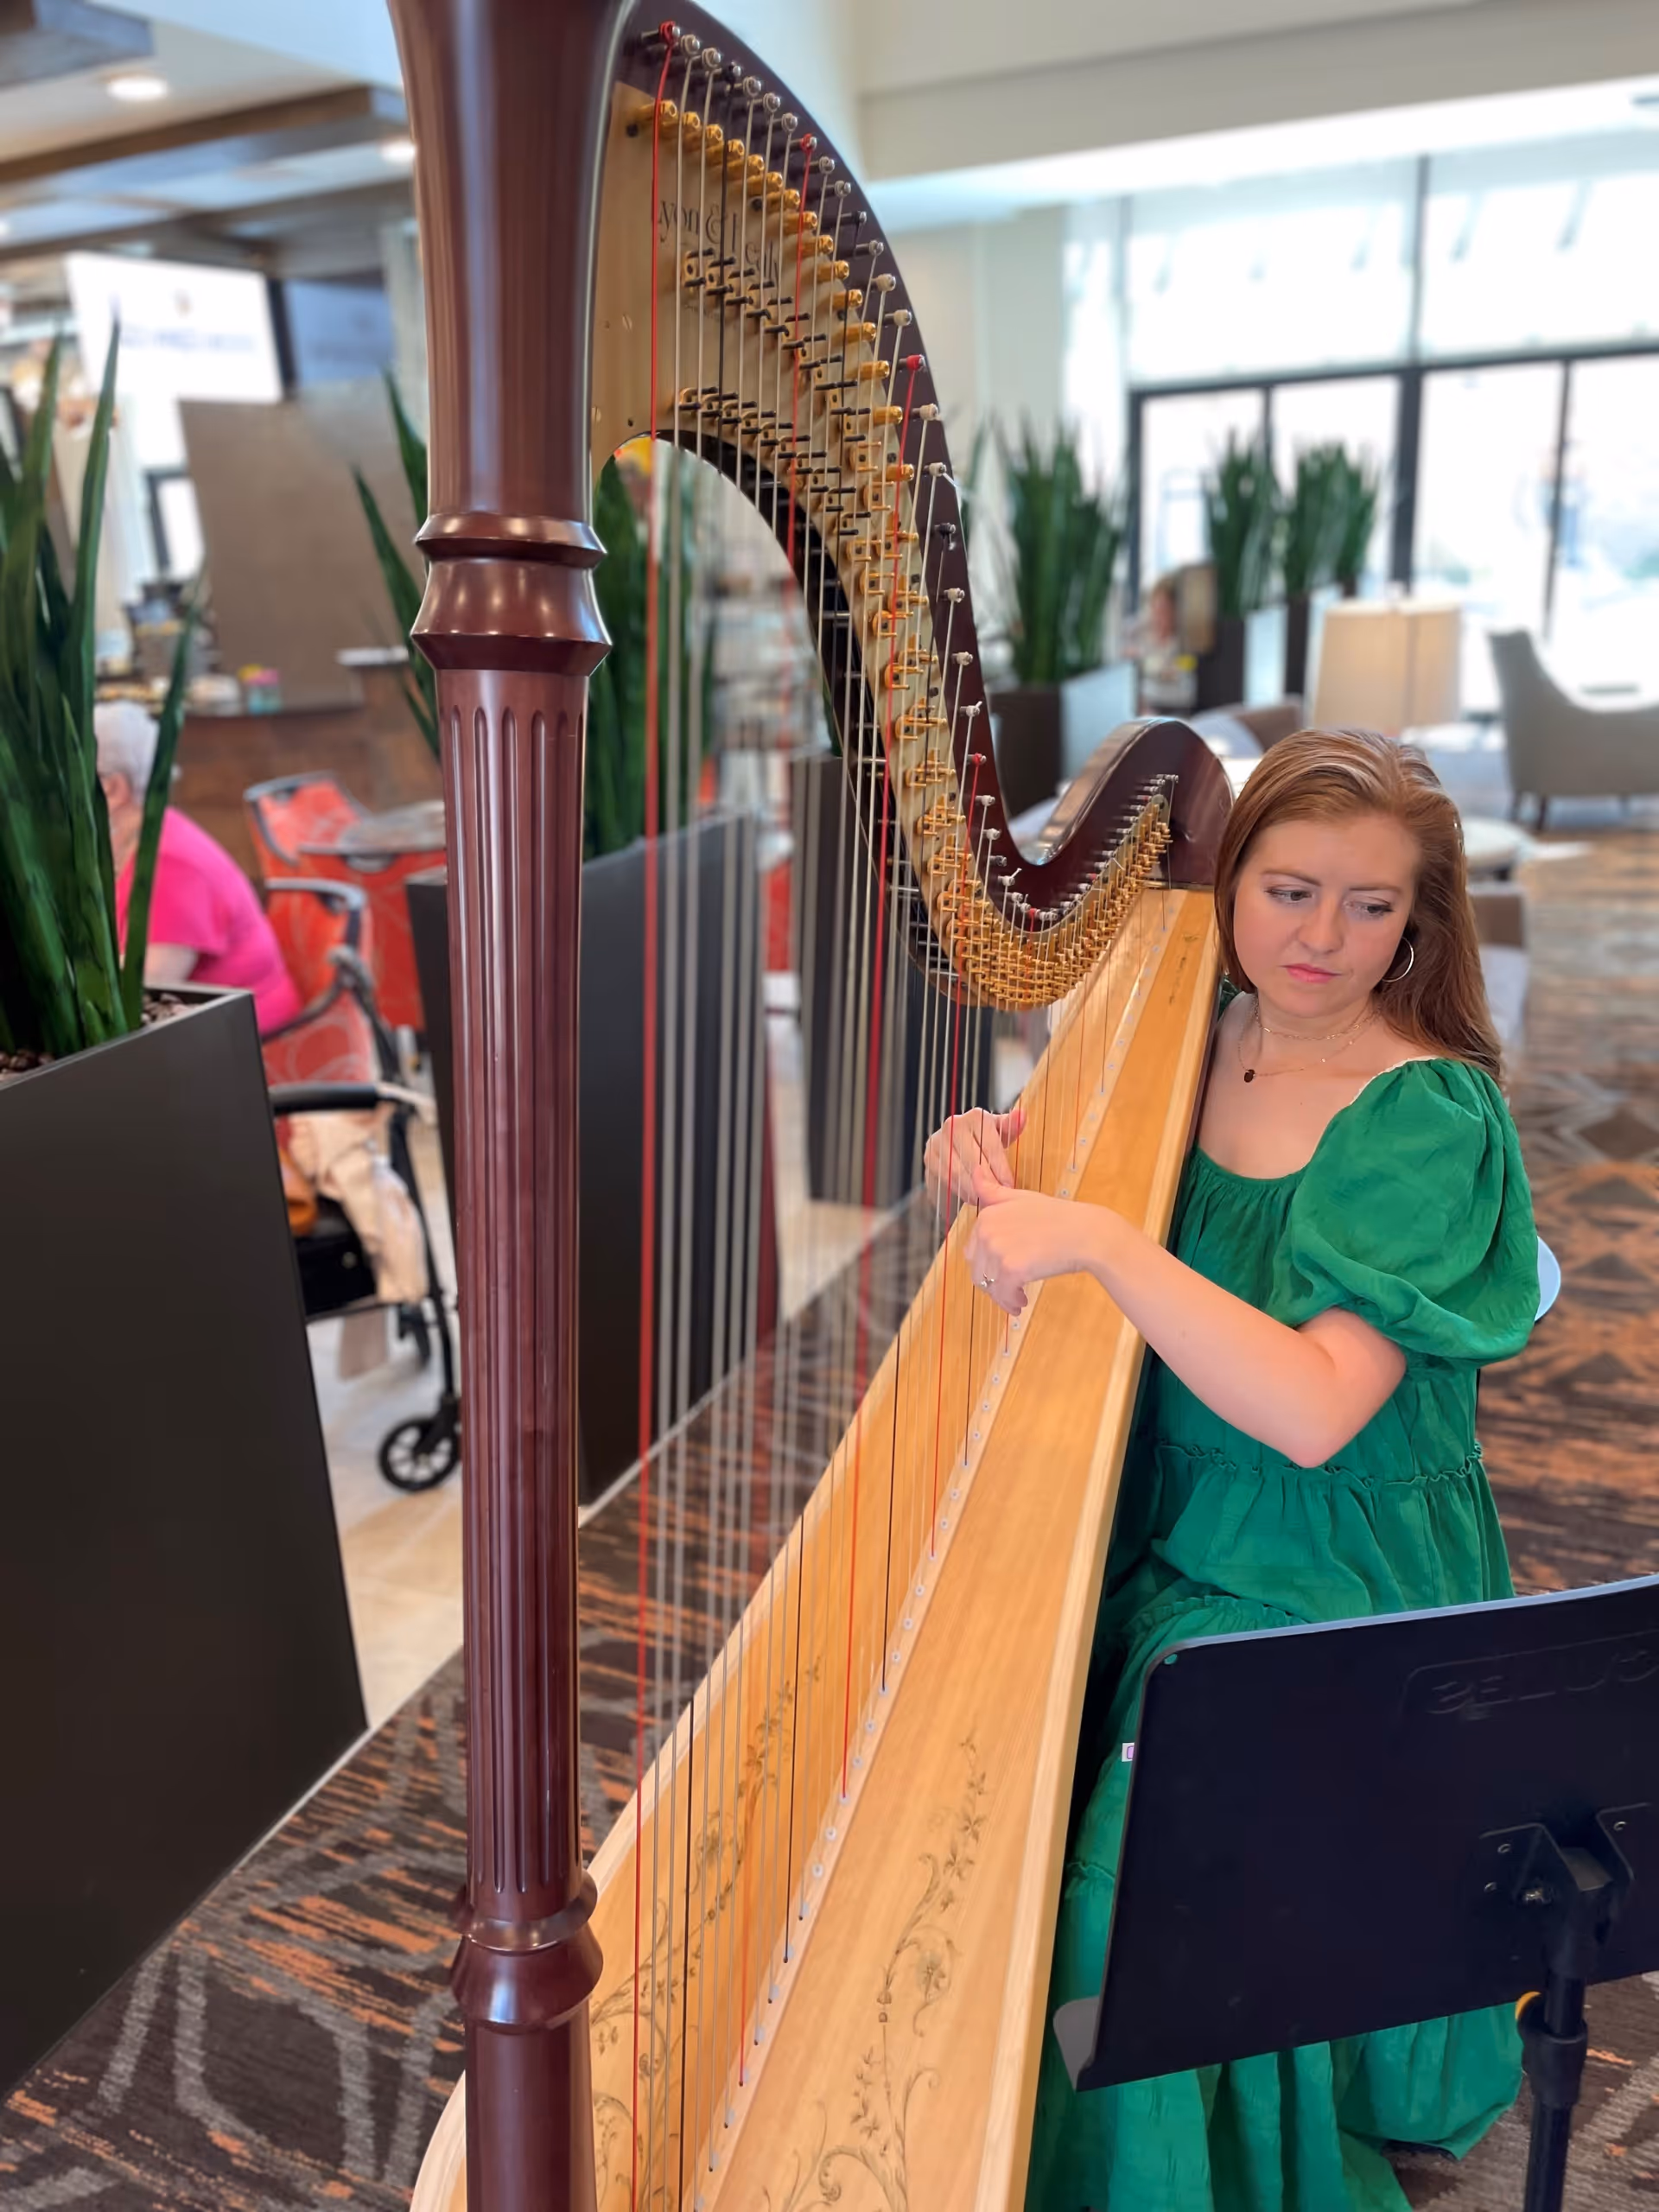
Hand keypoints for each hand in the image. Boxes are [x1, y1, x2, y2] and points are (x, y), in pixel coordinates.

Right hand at [923, 1105, 1025, 1204]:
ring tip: (984, 1198)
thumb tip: (1021, 1114)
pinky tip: (970, 1196)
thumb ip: (1011, 1127)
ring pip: (958, 1171)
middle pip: (974, 1160)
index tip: (1009, 1185)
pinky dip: (959, 1189)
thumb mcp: (1000, 1133)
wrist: (956, 1146)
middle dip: (988, 1181)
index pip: (990, 1145)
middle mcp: (954, 1125)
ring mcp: (939, 1140)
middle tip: (997, 1196)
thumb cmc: (983, 1141)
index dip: (1001, 1168)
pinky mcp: (930, 1156)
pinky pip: (945, 1177)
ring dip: (973, 1188)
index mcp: (976, 1117)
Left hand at [963, 1184, 1094, 1314]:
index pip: (973, 1251)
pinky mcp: (1012, 1270)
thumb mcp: (1021, 1198)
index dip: (987, 1265)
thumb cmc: (1058, 1217)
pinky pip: (1003, 1295)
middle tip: (1011, 1288)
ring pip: (989, 1286)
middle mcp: (987, 1231)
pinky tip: (1022, 1303)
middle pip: (978, 1270)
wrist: (1086, 1233)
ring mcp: (999, 1250)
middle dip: (992, 1283)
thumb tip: (975, 1169)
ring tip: (1018, 1298)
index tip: (1003, 1271)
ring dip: (1002, 1296)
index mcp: (987, 1216)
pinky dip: (1011, 1302)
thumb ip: (994, 1191)